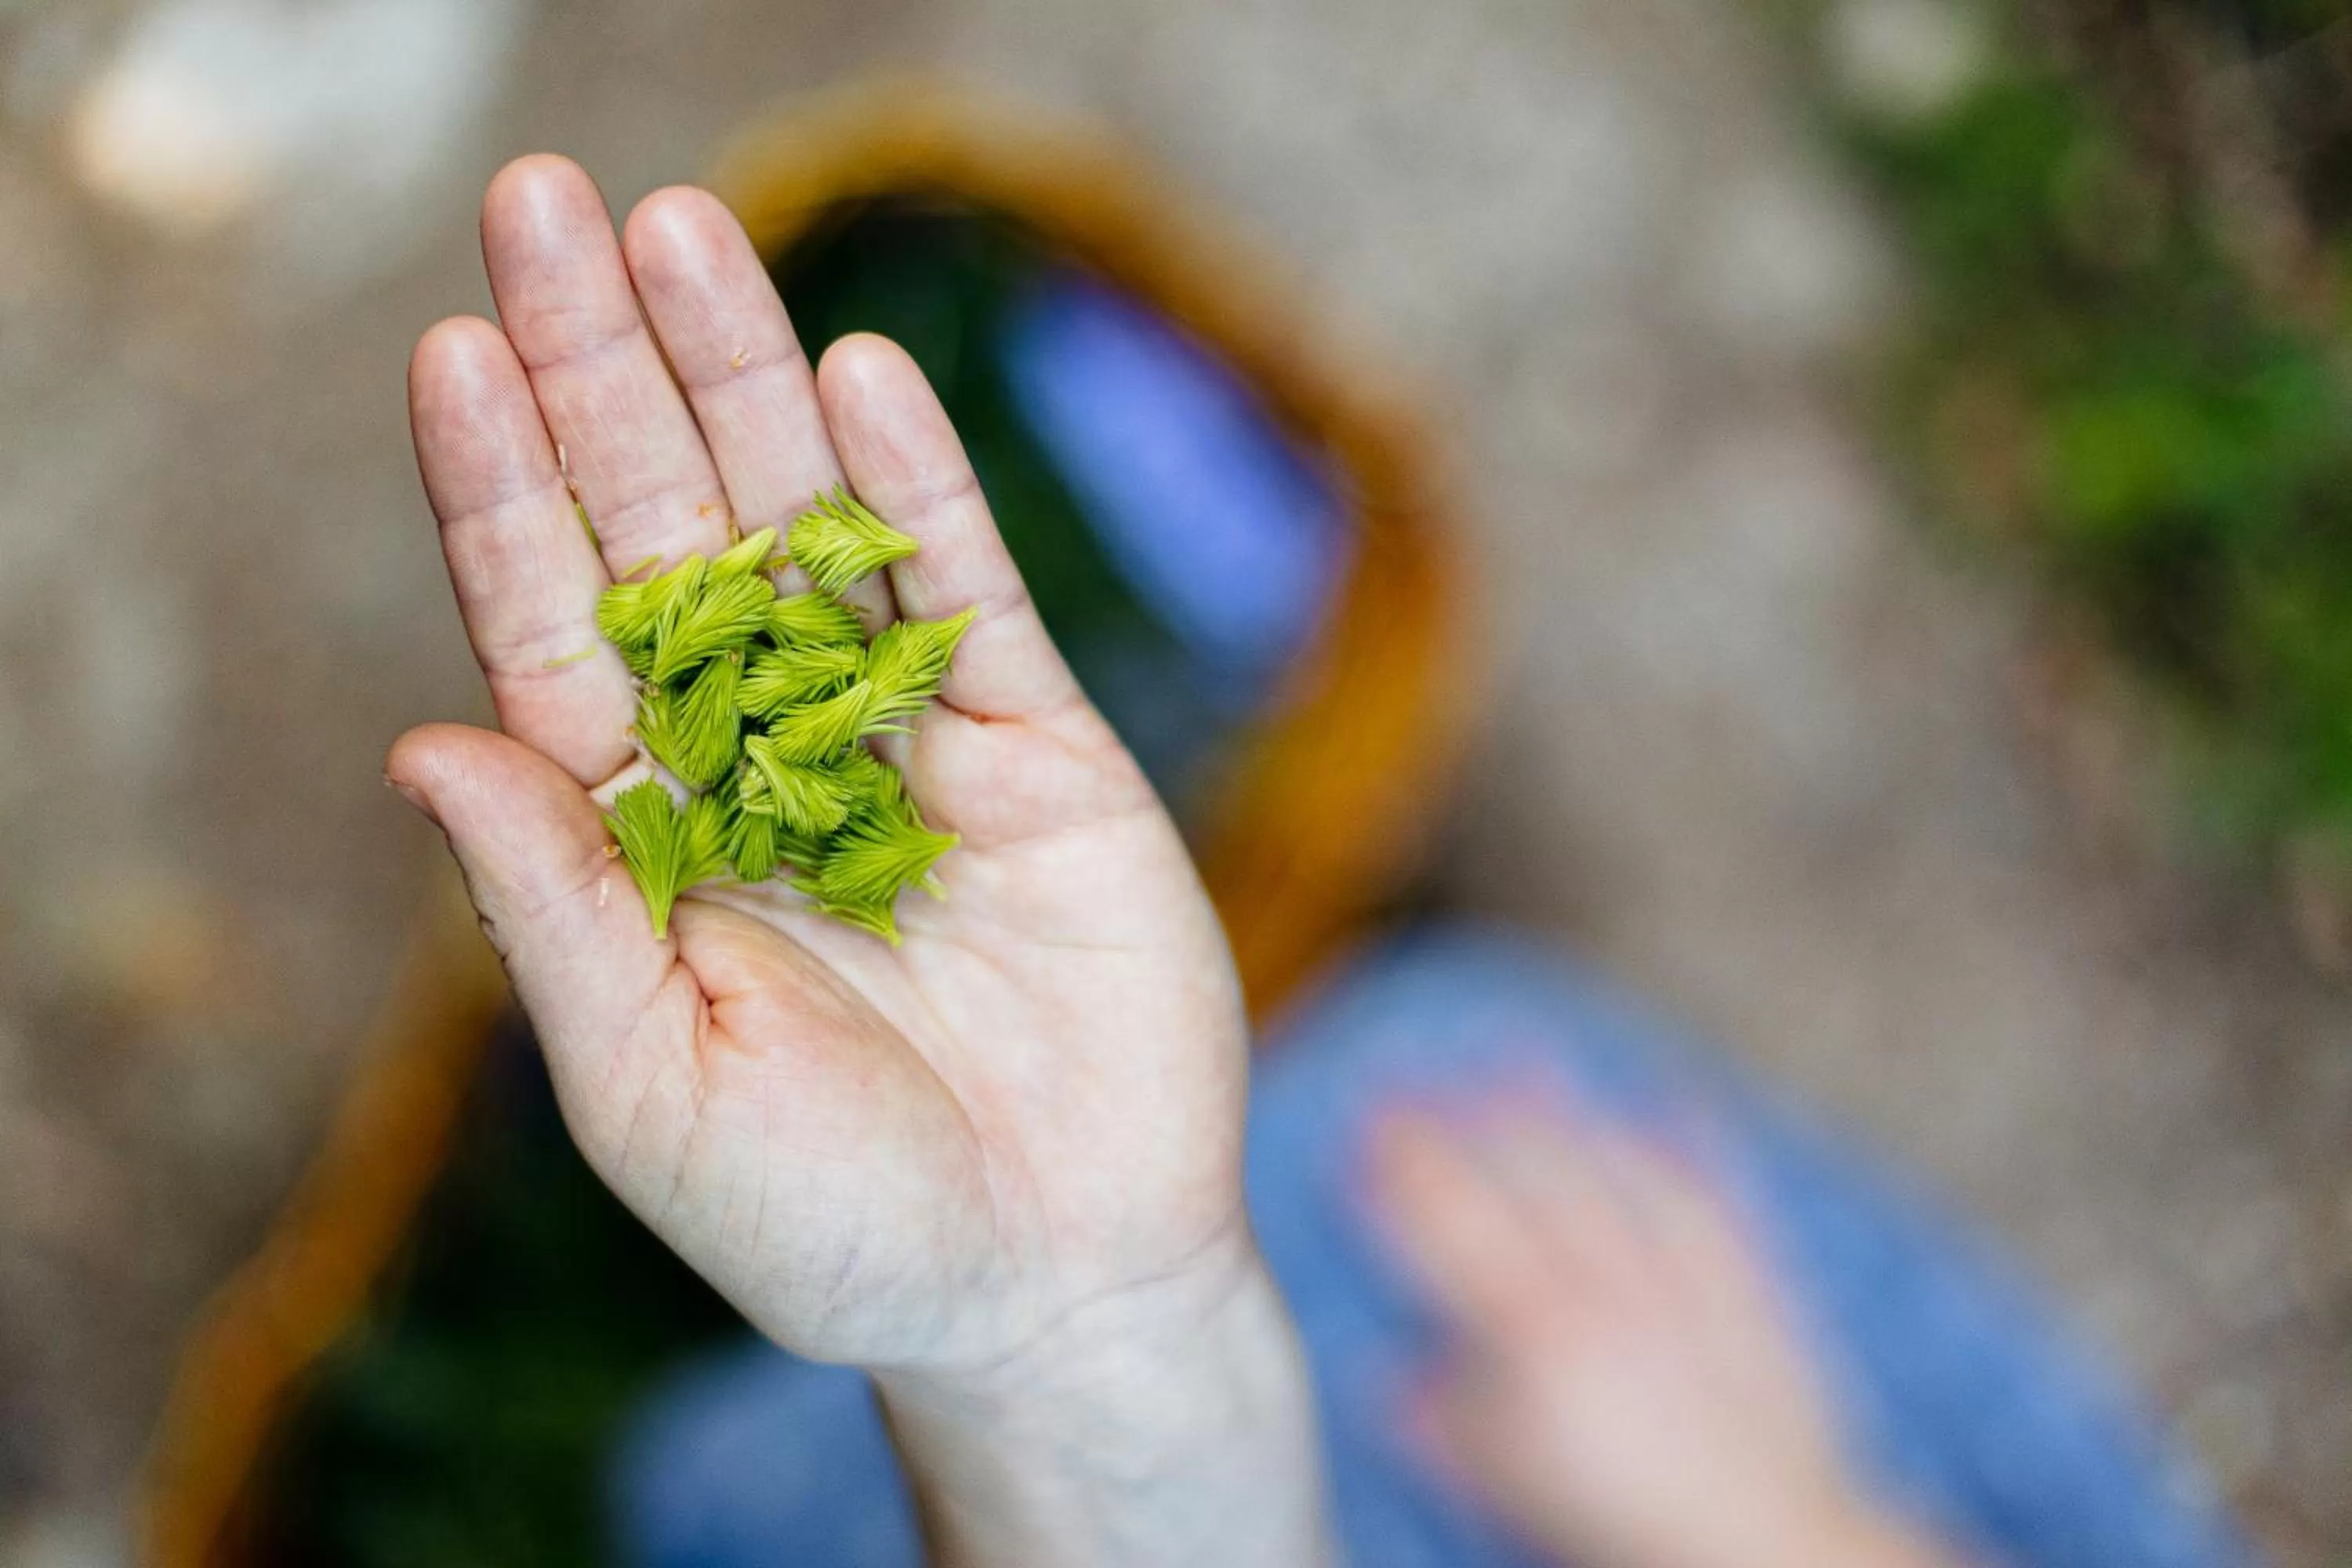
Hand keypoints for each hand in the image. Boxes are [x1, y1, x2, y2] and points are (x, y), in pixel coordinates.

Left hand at [387, 156, 1325, 1564]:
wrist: (1057, 1275)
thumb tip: (422, 745)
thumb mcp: (655, 1093)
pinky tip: (862, 377)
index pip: (554, 627)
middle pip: (670, 528)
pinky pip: (967, 595)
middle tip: (549, 204)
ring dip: (748, 380)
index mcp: (648, 833)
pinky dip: (920, 490)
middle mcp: (761, 755)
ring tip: (683, 229)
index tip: (451, 347)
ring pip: (813, 526)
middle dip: (609, 374)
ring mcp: (902, 740)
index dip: (504, 491)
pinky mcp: (1037, 749)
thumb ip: (556, 919)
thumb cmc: (832, 1222)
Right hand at [1370, 1101, 1965, 1567]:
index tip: (1361, 1129)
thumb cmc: (1632, 1530)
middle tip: (1412, 1081)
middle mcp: (1607, 1286)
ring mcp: (1683, 1278)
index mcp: (1535, 1331)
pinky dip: (1690, 1145)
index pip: (1447, 1223)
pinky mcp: (1753, 1289)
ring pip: (1612, 1168)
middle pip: (1523, 1175)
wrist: (1770, 1549)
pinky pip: (1717, 1198)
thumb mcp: (1510, 1489)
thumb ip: (1446, 1426)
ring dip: (1561, 1111)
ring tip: (1518, 1060)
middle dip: (1460, 1121)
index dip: (1397, 1171)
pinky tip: (1669, 1103)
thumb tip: (1389, 1384)